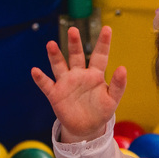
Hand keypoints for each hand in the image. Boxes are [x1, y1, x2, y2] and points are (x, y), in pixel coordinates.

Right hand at [31, 26, 126, 142]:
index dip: (103, 43)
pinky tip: (35, 71)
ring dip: (55, 56)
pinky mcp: (55, 94)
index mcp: (95, 74)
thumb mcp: (112, 100)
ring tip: (51, 45)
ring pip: (59, 66)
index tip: (107, 29)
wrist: (86, 128)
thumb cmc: (100, 111)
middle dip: (74, 43)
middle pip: (76, 56)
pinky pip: (46, 85)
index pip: (100, 56)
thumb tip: (123, 68)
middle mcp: (79, 75)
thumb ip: (118, 85)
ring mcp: (66, 83)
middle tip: (73, 30)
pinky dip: (40, 79)